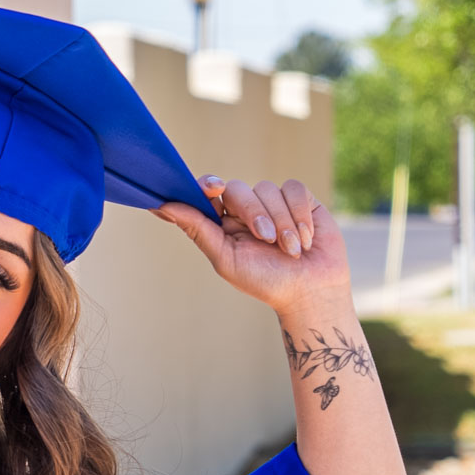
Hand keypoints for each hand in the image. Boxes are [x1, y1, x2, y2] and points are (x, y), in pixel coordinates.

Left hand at [150, 175, 351, 317]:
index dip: (206, 185)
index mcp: (221, 222)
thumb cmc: (264, 280)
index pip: (206, 192)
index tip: (213, 188)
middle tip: (267, 239)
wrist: (310, 290)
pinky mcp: (300, 199)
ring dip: (282, 221)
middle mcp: (244, 208)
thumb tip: (164, 206)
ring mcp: (272, 201)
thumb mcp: (226, 259)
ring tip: (291, 250)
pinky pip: (294, 190)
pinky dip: (299, 215)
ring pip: (267, 189)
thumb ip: (198, 230)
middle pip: (236, 189)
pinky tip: (304, 238)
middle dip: (253, 213)